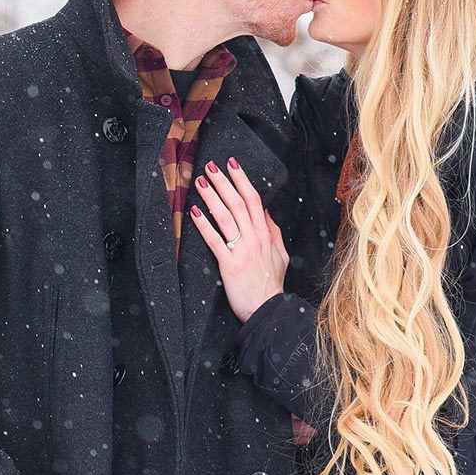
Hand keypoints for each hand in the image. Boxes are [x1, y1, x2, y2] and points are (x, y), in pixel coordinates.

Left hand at [189, 159, 288, 322]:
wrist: (268, 309)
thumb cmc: (271, 285)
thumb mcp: (280, 255)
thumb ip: (273, 232)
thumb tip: (266, 212)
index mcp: (265, 234)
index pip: (254, 200)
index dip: (242, 180)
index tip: (232, 165)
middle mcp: (254, 238)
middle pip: (238, 203)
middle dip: (223, 182)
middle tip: (210, 166)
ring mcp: (242, 250)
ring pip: (226, 217)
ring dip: (212, 197)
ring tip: (200, 183)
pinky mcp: (229, 264)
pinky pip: (215, 241)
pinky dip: (204, 226)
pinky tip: (195, 213)